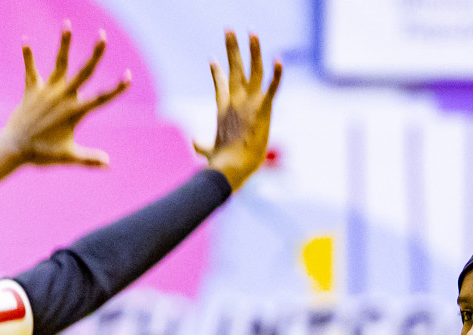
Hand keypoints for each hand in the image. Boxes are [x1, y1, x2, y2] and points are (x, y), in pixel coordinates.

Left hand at [0, 22, 130, 198]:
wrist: (15, 147)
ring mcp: (47, 92)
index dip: (117, 88)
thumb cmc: (43, 153)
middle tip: (103, 36)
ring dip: (64, 44)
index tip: (128, 76)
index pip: (101, 98)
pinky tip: (24, 39)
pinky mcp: (32, 90)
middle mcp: (63, 98)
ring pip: (59, 64)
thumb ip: (90, 158)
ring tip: (67, 24)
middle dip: (95, 54)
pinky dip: (27, 55)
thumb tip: (109, 164)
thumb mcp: (69, 156)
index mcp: (75, 112)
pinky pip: (30, 70)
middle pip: (83, 72)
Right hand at [195, 31, 281, 188]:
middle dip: (232, 48)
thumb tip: (193, 142)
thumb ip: (201, 145)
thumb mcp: (209, 151)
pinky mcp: (262, 110)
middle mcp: (236, 101)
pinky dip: (277, 75)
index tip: (214, 59)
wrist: (230, 167)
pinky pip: (272, 88)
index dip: (218, 72)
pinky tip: (279, 60)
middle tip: (229, 30)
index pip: (221, 85)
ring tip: (252, 33)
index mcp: (224, 110)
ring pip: (253, 71)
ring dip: (253, 51)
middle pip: (234, 69)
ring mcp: (249, 104)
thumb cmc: (221, 163)